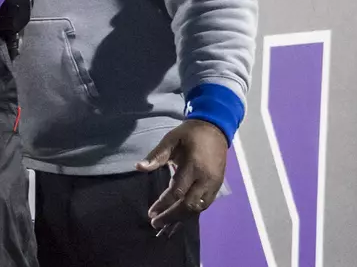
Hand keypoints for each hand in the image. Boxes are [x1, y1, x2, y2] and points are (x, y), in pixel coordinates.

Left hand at [136, 120, 228, 235]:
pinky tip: (180, 219)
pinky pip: (205, 205)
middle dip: (171, 217)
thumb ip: (156, 155)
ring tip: (166, 227)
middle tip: (156, 224)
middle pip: (188, 205)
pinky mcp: (218, 186)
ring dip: (181, 219)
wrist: (216, 128)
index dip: (163, 204)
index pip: (177, 191)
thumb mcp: (171, 139)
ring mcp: (214, 183)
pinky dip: (192, 214)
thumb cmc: (190, 134)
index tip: (151, 213)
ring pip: (198, 209)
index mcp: (193, 165)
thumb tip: (138, 167)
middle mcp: (205, 178)